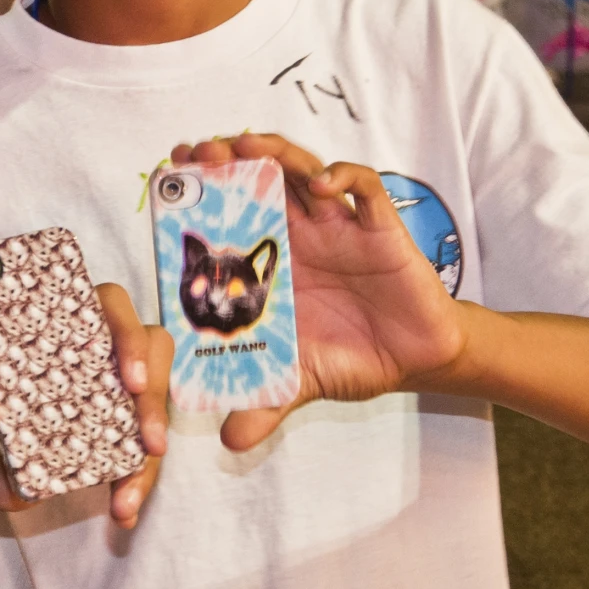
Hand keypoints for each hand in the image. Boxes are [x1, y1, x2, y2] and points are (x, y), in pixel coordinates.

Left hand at [0, 284, 171, 527]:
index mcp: (59, 332)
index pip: (109, 306)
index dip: (127, 333)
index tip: (129, 377)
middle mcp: (92, 359)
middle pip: (150, 356)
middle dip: (154, 399)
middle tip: (150, 443)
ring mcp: (107, 400)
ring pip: (150, 412)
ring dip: (148, 459)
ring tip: (126, 499)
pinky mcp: (111, 441)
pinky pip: (139, 457)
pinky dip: (135, 485)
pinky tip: (124, 511)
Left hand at [174, 134, 465, 451]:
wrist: (417, 358)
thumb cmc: (354, 356)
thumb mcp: (302, 381)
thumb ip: (266, 403)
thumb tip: (229, 442)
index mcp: (272, 261)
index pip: (230, 213)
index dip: (202, 191)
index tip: (171, 175)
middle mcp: (299, 233)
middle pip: (258, 178)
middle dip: (227, 157)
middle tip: (199, 151)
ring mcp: (338, 225)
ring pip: (301, 170)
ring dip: (273, 153)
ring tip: (245, 146)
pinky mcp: (379, 227)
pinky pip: (363, 186)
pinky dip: (342, 177)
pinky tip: (323, 186)